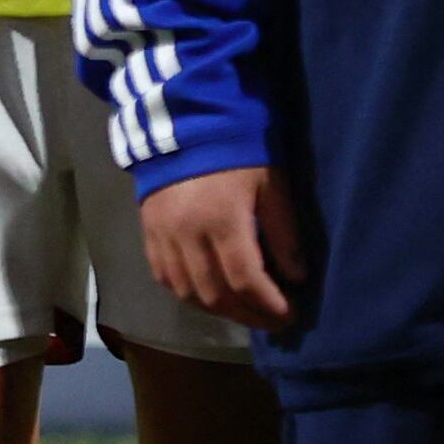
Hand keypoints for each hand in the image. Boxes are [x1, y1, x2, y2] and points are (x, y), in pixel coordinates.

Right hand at [137, 165, 302, 328]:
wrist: (184, 123)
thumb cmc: (237, 152)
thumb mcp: (271, 185)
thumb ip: (284, 232)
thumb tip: (296, 277)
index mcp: (222, 220)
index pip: (245, 279)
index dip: (269, 304)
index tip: (290, 314)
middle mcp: (187, 233)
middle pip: (216, 294)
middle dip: (249, 315)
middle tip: (272, 320)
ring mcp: (162, 234)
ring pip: (187, 292)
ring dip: (218, 310)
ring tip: (243, 311)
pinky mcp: (148, 231)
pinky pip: (163, 276)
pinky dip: (187, 293)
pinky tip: (207, 295)